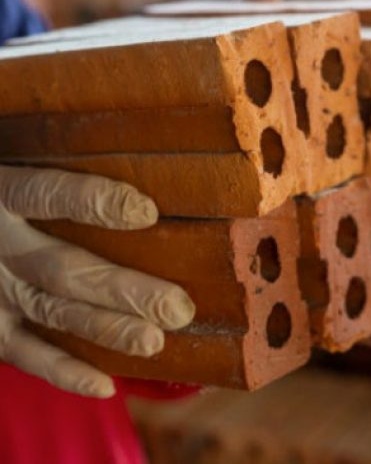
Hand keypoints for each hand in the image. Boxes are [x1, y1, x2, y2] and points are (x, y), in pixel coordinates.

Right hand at [0, 166, 194, 397]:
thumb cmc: (2, 193)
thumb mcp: (12, 164)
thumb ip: (50, 171)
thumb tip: (125, 161)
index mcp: (0, 192)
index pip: (47, 193)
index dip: (93, 202)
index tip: (148, 213)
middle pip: (63, 268)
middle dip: (123, 290)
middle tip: (178, 307)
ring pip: (53, 313)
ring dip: (106, 331)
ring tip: (156, 340)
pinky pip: (25, 355)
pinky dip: (63, 373)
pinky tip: (106, 386)